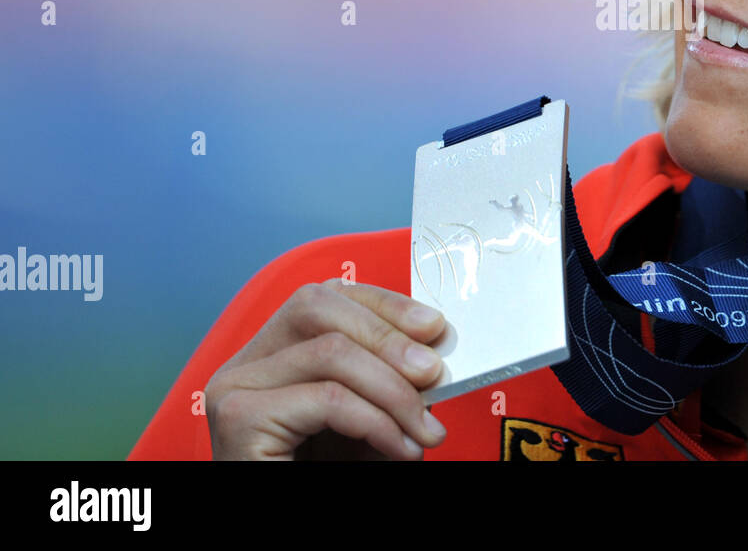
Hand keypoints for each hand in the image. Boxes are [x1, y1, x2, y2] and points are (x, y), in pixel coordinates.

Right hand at [205, 278, 448, 459]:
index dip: (385, 304)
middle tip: (435, 373)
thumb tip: (432, 346)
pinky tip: (401, 449)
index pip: (328, 297)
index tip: (436, 327)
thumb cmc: (333, 475)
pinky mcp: (239, 419)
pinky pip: (328, 399)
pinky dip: (377, 422)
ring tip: (425, 431)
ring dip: (394, 391)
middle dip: (388, 336)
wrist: (294, 532)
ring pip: (330, 352)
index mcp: (272, 354)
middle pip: (318, 307)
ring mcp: (235, 388)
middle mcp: (245, 364)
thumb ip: (392, 378)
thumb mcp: (369, 417)